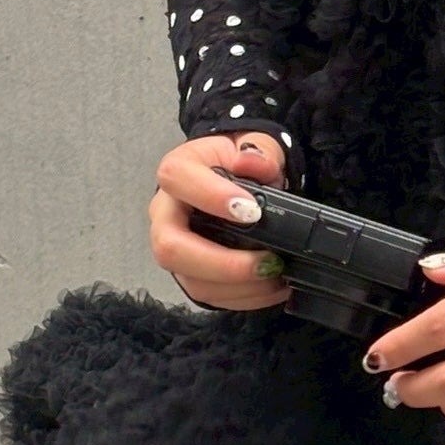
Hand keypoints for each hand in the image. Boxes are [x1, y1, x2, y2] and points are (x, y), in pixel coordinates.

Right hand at [149, 131, 293, 311]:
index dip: (210, 196)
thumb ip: (258, 152)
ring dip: (240, 286)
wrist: (235, 182)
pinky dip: (245, 297)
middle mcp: (166, 213)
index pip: (177, 179)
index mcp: (178, 172)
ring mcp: (175, 248)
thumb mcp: (255, 146)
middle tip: (267, 261)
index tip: (251, 212)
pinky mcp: (191, 273)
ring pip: (191, 280)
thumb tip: (250, 162)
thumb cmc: (239, 163)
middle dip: (222, 263)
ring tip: (278, 276)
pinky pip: (210, 295)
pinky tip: (272, 287)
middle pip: (170, 247)